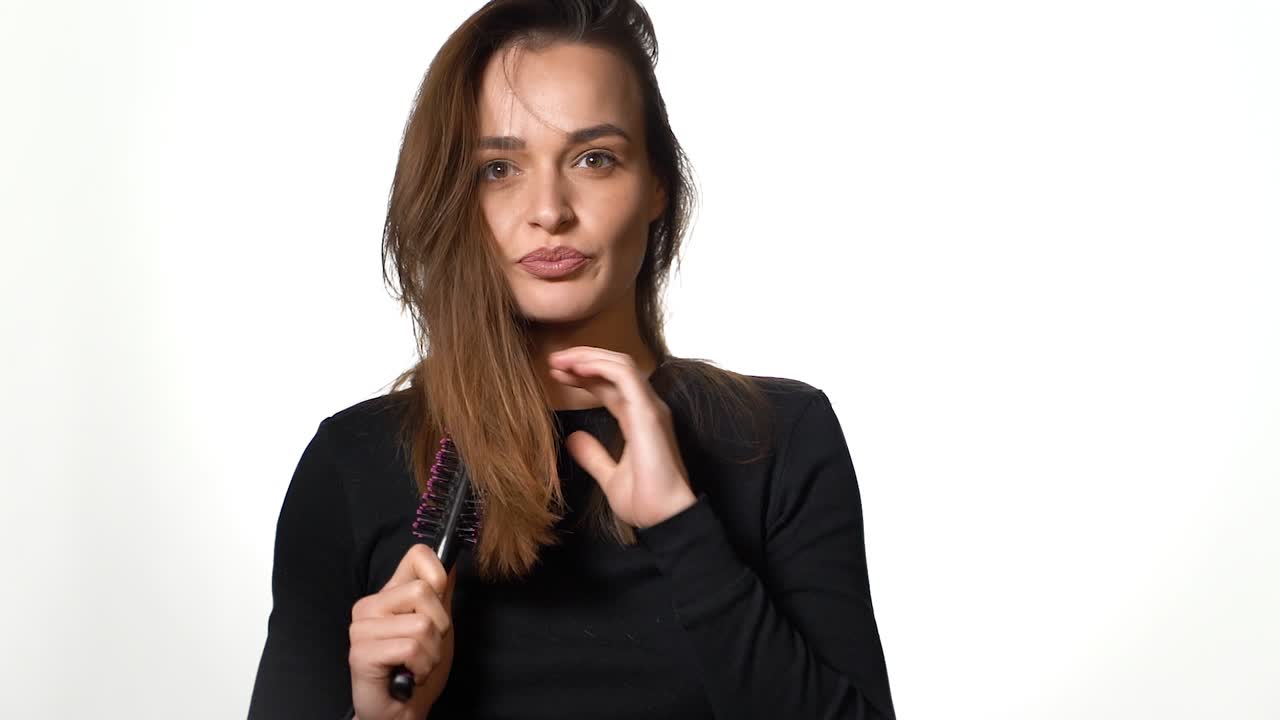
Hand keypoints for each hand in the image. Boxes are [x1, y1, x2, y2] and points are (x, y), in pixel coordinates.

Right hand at [349, 544, 456, 719]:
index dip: (438, 573)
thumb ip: (442, 594)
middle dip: (439, 627)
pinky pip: (411, 648)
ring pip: (421, 624)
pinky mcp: (361, 653)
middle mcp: (370, 606)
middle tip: (425, 648)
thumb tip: (451, 560)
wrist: (402, 713)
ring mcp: (361, 628)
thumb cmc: (417, 670)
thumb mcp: (439, 626)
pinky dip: (420, 667)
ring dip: (431, 653)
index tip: (439, 600)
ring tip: (415, 665)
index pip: (417, 555)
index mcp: (389, 595)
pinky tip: (408, 676)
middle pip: (424, 591)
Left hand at [548, 346, 697, 527]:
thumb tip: (573, 439)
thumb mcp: (609, 476)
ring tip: (560, 359)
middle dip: (583, 359)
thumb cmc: (645, 501)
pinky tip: (578, 366)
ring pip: (620, 364)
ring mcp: (650, 408)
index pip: (610, 385)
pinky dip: (600, 365)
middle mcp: (646, 408)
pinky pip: (625, 376)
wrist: (664, 518)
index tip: (557, 374)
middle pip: (614, 369)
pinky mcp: (648, 412)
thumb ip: (593, 456)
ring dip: (588, 357)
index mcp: (638, 419)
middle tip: (553, 360)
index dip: (584, 375)